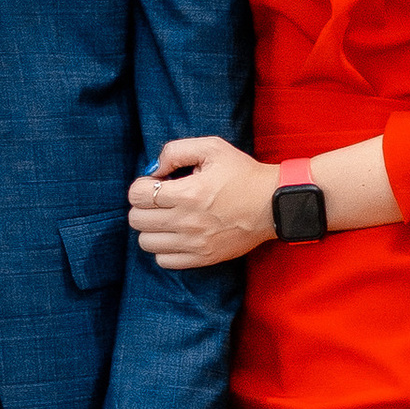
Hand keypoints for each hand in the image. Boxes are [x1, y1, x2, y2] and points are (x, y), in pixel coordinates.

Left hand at [127, 134, 277, 271]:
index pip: (137, 195)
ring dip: (151, 228)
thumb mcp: (211, 148)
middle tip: (158, 200)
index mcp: (189, 192)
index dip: (140, 186)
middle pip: (136, 220)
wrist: (273, 204)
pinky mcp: (203, 258)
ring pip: (146, 242)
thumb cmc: (242, 173)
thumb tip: (153, 170)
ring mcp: (195, 243)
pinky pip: (164, 261)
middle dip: (142, 206)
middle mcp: (188, 221)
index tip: (155, 183)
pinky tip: (175, 235)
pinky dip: (163, 248)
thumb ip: (175, 151)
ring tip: (166, 218)